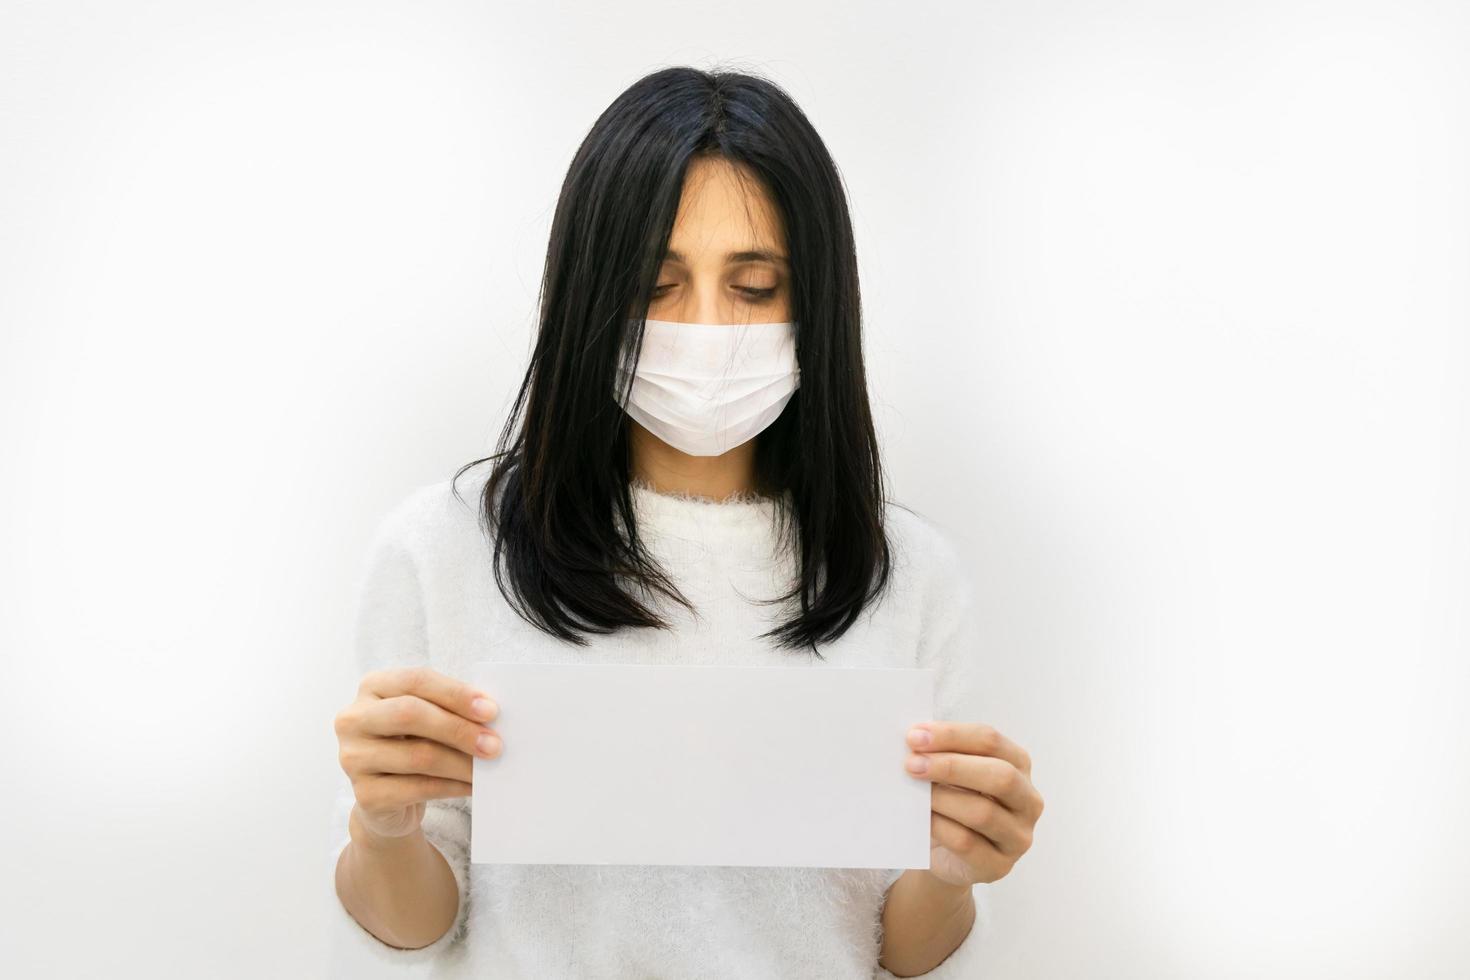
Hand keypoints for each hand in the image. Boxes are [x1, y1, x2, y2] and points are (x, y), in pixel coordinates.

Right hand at [334, 666, 501, 841]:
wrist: (388, 797)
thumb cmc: (414, 743)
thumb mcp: (427, 718)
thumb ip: (449, 709)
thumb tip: (491, 715)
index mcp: (372, 687)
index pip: (415, 680)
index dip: (455, 693)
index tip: (491, 710)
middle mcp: (354, 719)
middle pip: (410, 714)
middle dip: (458, 729)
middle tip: (494, 744)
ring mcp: (353, 758)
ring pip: (418, 756)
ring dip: (462, 763)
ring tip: (488, 768)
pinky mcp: (365, 795)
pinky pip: (418, 788)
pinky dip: (452, 787)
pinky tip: (471, 786)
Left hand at [902, 722, 1043, 886]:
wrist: (949, 856)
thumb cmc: (953, 804)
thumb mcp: (954, 776)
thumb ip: (942, 756)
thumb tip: (915, 742)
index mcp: (1018, 765)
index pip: (991, 741)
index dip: (953, 735)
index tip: (915, 736)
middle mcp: (1027, 800)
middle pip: (999, 775)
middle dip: (951, 766)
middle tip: (912, 764)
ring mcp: (1018, 836)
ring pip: (983, 812)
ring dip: (942, 798)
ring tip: (913, 793)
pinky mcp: (999, 865)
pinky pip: (967, 844)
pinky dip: (940, 827)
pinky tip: (921, 819)